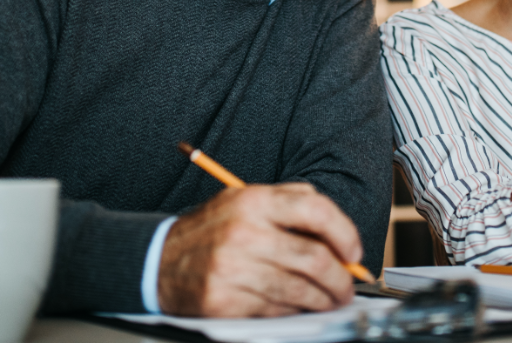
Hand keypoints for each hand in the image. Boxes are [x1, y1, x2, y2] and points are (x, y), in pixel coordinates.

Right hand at [157, 182, 361, 316]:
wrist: (158, 260)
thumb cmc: (213, 229)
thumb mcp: (247, 199)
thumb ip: (291, 203)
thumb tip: (336, 230)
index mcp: (254, 201)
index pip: (315, 209)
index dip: (343, 232)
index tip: (353, 251)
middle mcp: (245, 232)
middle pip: (313, 257)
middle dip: (340, 277)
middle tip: (348, 285)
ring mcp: (233, 268)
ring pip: (298, 289)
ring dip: (323, 299)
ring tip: (331, 299)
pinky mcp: (224, 301)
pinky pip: (275, 310)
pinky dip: (295, 311)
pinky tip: (300, 307)